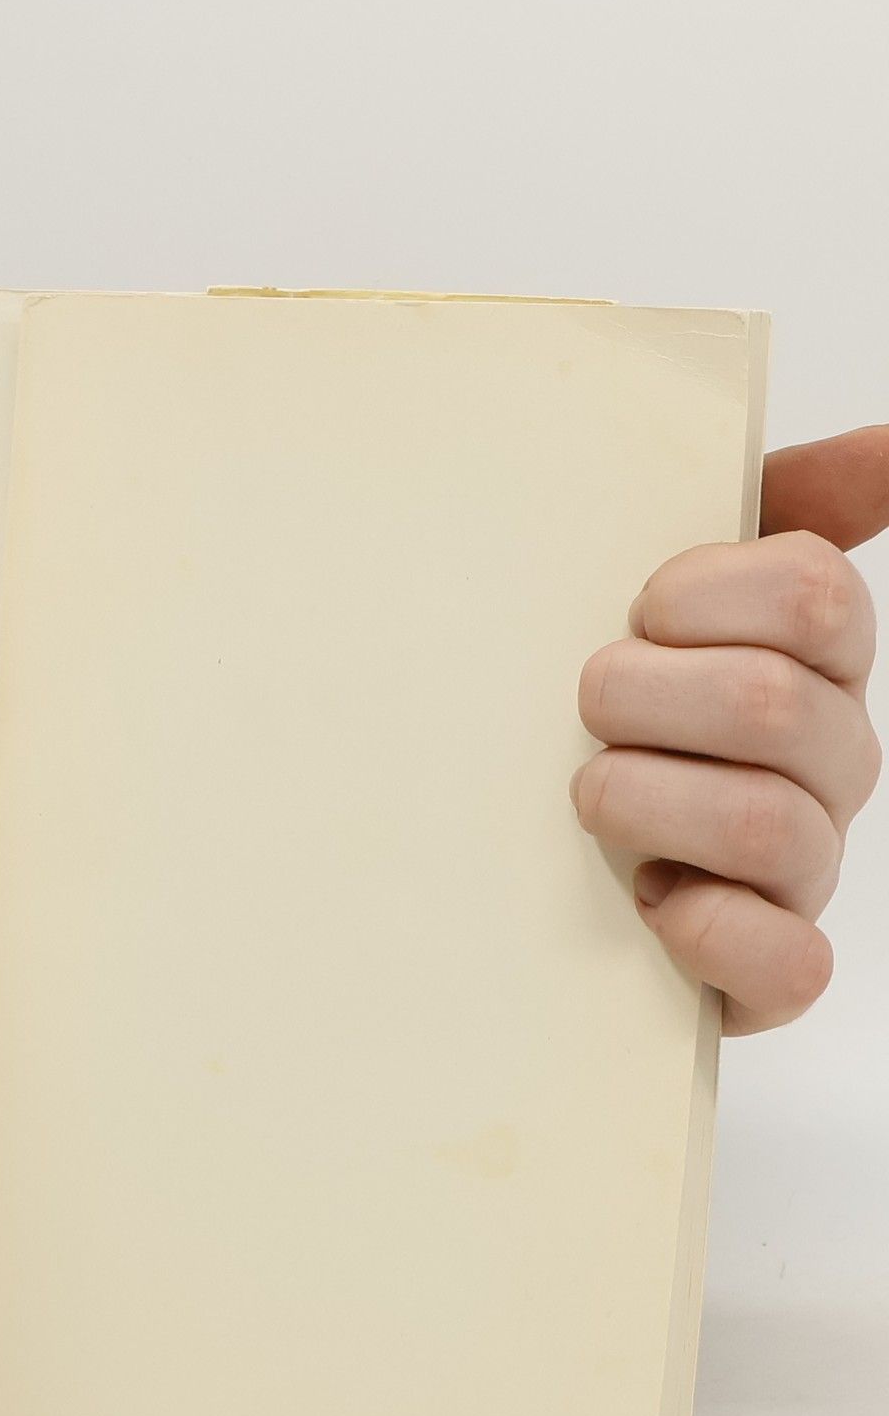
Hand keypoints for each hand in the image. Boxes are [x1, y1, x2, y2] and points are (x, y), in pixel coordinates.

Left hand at [574, 427, 887, 1032]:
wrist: (559, 871)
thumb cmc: (623, 715)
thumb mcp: (674, 602)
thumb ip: (770, 510)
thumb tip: (883, 448)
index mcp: (817, 663)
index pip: (812, 594)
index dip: (700, 595)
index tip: (636, 611)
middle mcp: (834, 762)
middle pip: (768, 705)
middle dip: (640, 697)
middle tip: (586, 707)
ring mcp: (807, 868)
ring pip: (763, 825)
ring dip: (642, 801)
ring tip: (590, 795)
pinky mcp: (772, 968)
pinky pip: (788, 961)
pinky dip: (707, 930)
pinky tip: (650, 898)